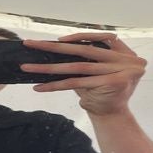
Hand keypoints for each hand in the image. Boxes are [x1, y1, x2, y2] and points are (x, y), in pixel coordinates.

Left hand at [20, 32, 145, 116]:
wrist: (113, 115)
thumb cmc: (103, 92)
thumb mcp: (100, 70)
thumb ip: (89, 57)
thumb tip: (56, 46)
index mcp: (123, 51)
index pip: (99, 38)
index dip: (78, 37)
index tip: (58, 40)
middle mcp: (125, 59)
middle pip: (84, 50)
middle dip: (53, 47)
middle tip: (30, 43)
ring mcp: (120, 70)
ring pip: (77, 67)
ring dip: (48, 67)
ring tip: (27, 67)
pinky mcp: (111, 83)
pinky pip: (76, 83)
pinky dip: (55, 85)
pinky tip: (40, 86)